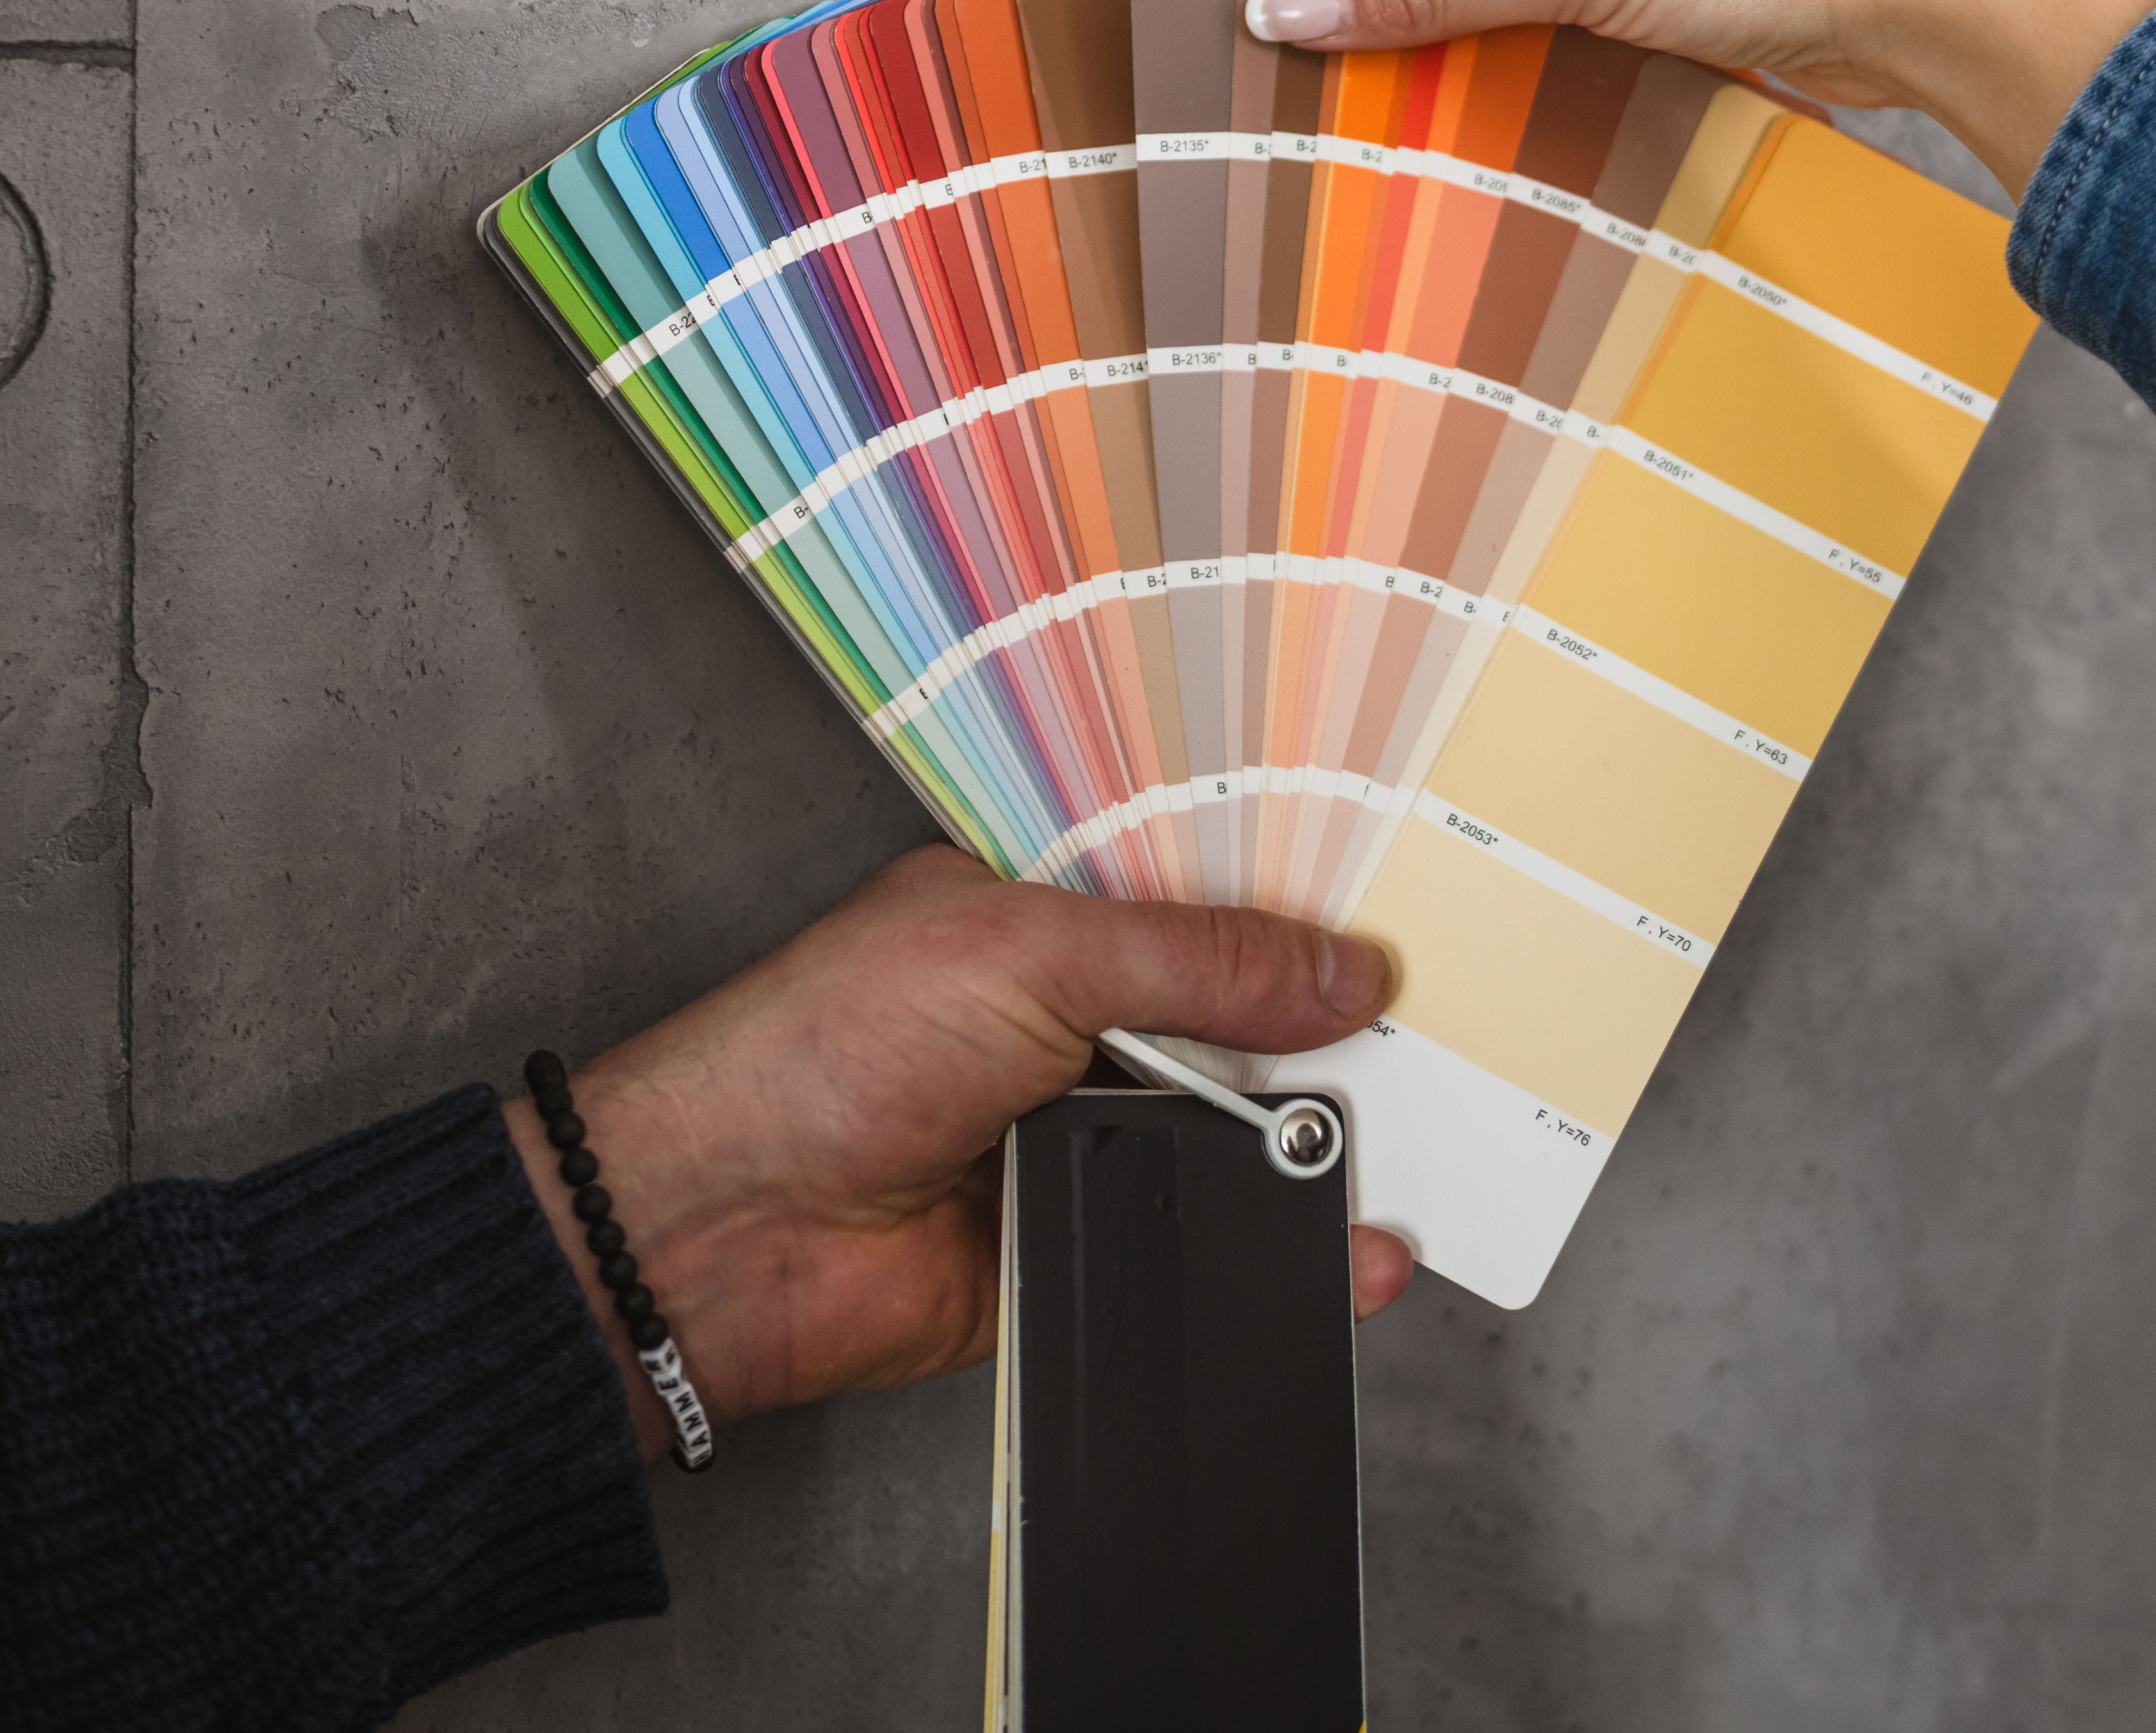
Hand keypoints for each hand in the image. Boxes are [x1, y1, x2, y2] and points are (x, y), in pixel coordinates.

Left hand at [510, 848, 1411, 1451]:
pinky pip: (1197, 1244)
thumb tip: (1340, 972)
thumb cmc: (816, 1053)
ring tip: (1399, 1156)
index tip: (1399, 939)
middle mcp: (1062, 1025)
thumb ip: (1198, 962)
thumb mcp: (1028, 954)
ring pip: (1226, 1144)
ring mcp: (1070, 1137)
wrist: (722, 1232)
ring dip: (1306, 1157)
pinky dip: (1271, 1250)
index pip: (1200, 905)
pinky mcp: (1073, 1244)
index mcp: (1042, 919)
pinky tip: (1342, 1247)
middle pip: (1230, 1029)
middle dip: (1321, 1045)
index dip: (1295, 923)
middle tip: (1433, 1053)